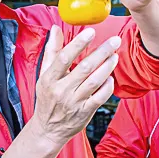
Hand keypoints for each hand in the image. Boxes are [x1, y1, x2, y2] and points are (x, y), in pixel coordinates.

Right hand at [31, 25, 119, 149]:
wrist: (49, 129)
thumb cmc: (47, 98)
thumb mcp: (44, 75)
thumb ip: (52, 51)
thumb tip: (56, 28)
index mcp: (49, 79)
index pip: (64, 58)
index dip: (78, 43)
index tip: (91, 32)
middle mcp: (62, 90)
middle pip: (84, 68)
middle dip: (101, 52)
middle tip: (114, 41)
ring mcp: (74, 102)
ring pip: (94, 81)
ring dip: (107, 67)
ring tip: (115, 56)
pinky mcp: (85, 112)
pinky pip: (100, 97)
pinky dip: (107, 86)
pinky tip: (110, 77)